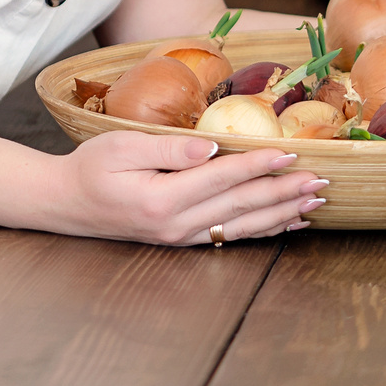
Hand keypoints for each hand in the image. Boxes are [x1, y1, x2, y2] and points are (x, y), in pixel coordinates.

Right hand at [53, 130, 322, 244]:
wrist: (64, 203)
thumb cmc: (89, 167)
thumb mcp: (120, 146)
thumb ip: (166, 149)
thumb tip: (209, 146)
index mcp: (161, 198)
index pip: (222, 177)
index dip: (259, 164)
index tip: (291, 152)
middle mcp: (176, 224)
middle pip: (242, 205)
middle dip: (284, 192)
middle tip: (321, 181)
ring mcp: (180, 236)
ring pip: (242, 225)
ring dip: (282, 213)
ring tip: (314, 203)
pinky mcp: (181, 239)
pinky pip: (230, 235)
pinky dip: (263, 229)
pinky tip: (286, 223)